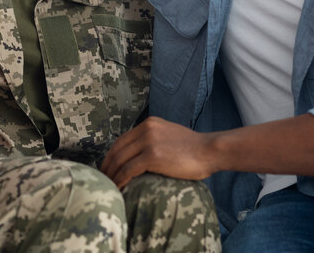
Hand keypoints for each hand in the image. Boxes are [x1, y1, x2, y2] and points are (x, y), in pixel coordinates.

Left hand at [100, 116, 215, 188]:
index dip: (111, 155)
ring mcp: (148, 141)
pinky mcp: (152, 156)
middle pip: (117, 149)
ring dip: (111, 175)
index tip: (107, 168)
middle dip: (107, 166)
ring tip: (108, 187)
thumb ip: (154, 140)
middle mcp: (146, 129)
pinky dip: (120, 180)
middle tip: (102, 180)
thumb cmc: (194, 149)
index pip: (122, 140)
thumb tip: (141, 155)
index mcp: (149, 124)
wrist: (210, 151)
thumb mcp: (170, 135)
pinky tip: (118, 189)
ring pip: (120, 160)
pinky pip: (128, 170)